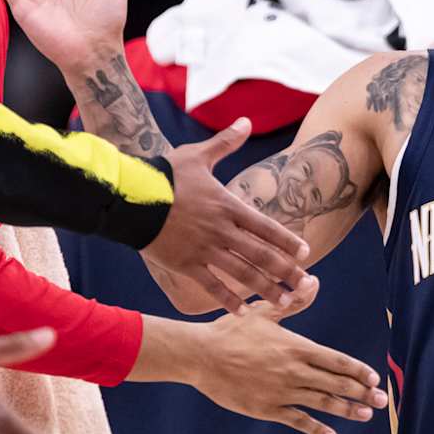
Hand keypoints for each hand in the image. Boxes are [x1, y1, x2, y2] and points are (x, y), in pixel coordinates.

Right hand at [132, 277, 389, 433]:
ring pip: (322, 402)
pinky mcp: (267, 408)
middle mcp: (293, 370)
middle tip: (383, 401)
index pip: (336, 360)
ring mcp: (281, 391)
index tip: (374, 378)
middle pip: (336, 384)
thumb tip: (314, 280)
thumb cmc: (231, 330)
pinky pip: (297, 420)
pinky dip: (316, 428)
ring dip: (347, 409)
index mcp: (296, 347)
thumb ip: (293, 301)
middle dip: (362, 393)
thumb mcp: (264, 312)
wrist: (200, 355)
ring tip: (366, 414)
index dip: (357, 370)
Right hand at [142, 118, 311, 313]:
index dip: (287, 241)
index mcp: (227, 206)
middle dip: (285, 271)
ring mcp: (204, 249)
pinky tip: (243, 312)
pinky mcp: (185, 264)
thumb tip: (245, 121)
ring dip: (265, 288)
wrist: (128, 197)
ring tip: (284, 302)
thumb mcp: (197, 155)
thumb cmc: (163, 174)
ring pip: (242, 273)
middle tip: (305, 285)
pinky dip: (228, 299)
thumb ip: (225, 142)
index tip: (306, 252)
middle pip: (261, 254)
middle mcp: (221, 230)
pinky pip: (211, 285)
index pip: (266, 227)